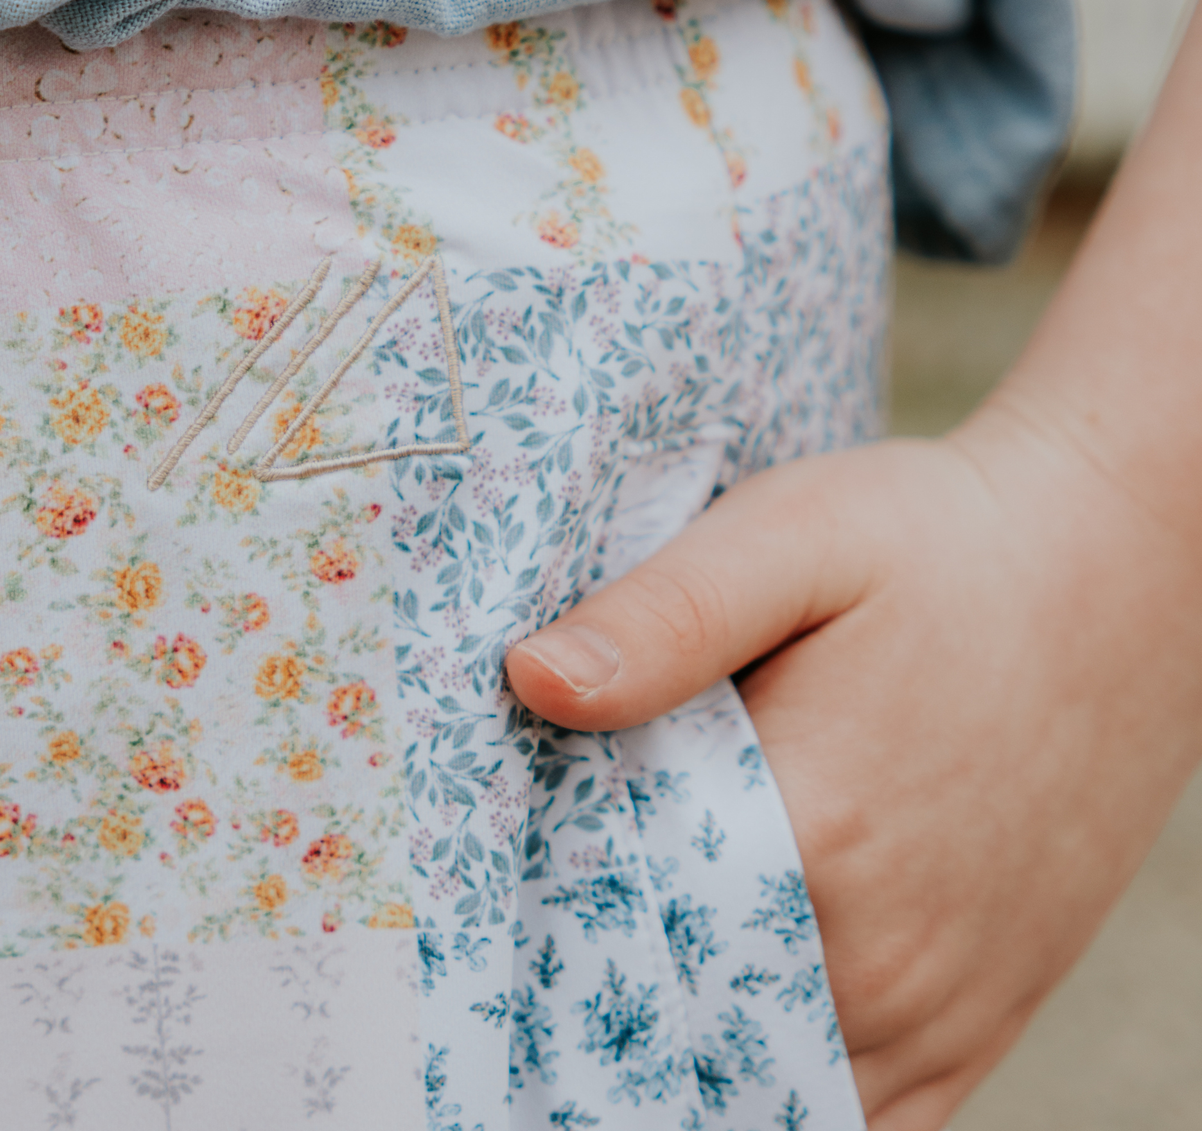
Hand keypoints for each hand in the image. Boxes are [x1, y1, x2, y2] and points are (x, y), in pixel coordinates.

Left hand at [505, 405, 1201, 1130]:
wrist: (1116, 569)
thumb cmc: (939, 543)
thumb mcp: (792, 534)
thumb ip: (664, 616)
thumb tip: (531, 681)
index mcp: (812, 834)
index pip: (614, 934)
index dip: (536, 915)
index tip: (490, 879)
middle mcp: (881, 955)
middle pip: (679, 1025)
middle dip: (597, 986)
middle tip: (540, 925)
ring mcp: (941, 1004)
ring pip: (762, 1095)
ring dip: (682, 1055)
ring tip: (617, 977)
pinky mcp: (983, 1016)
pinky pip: (865, 1122)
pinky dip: (774, 1098)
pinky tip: (723, 1040)